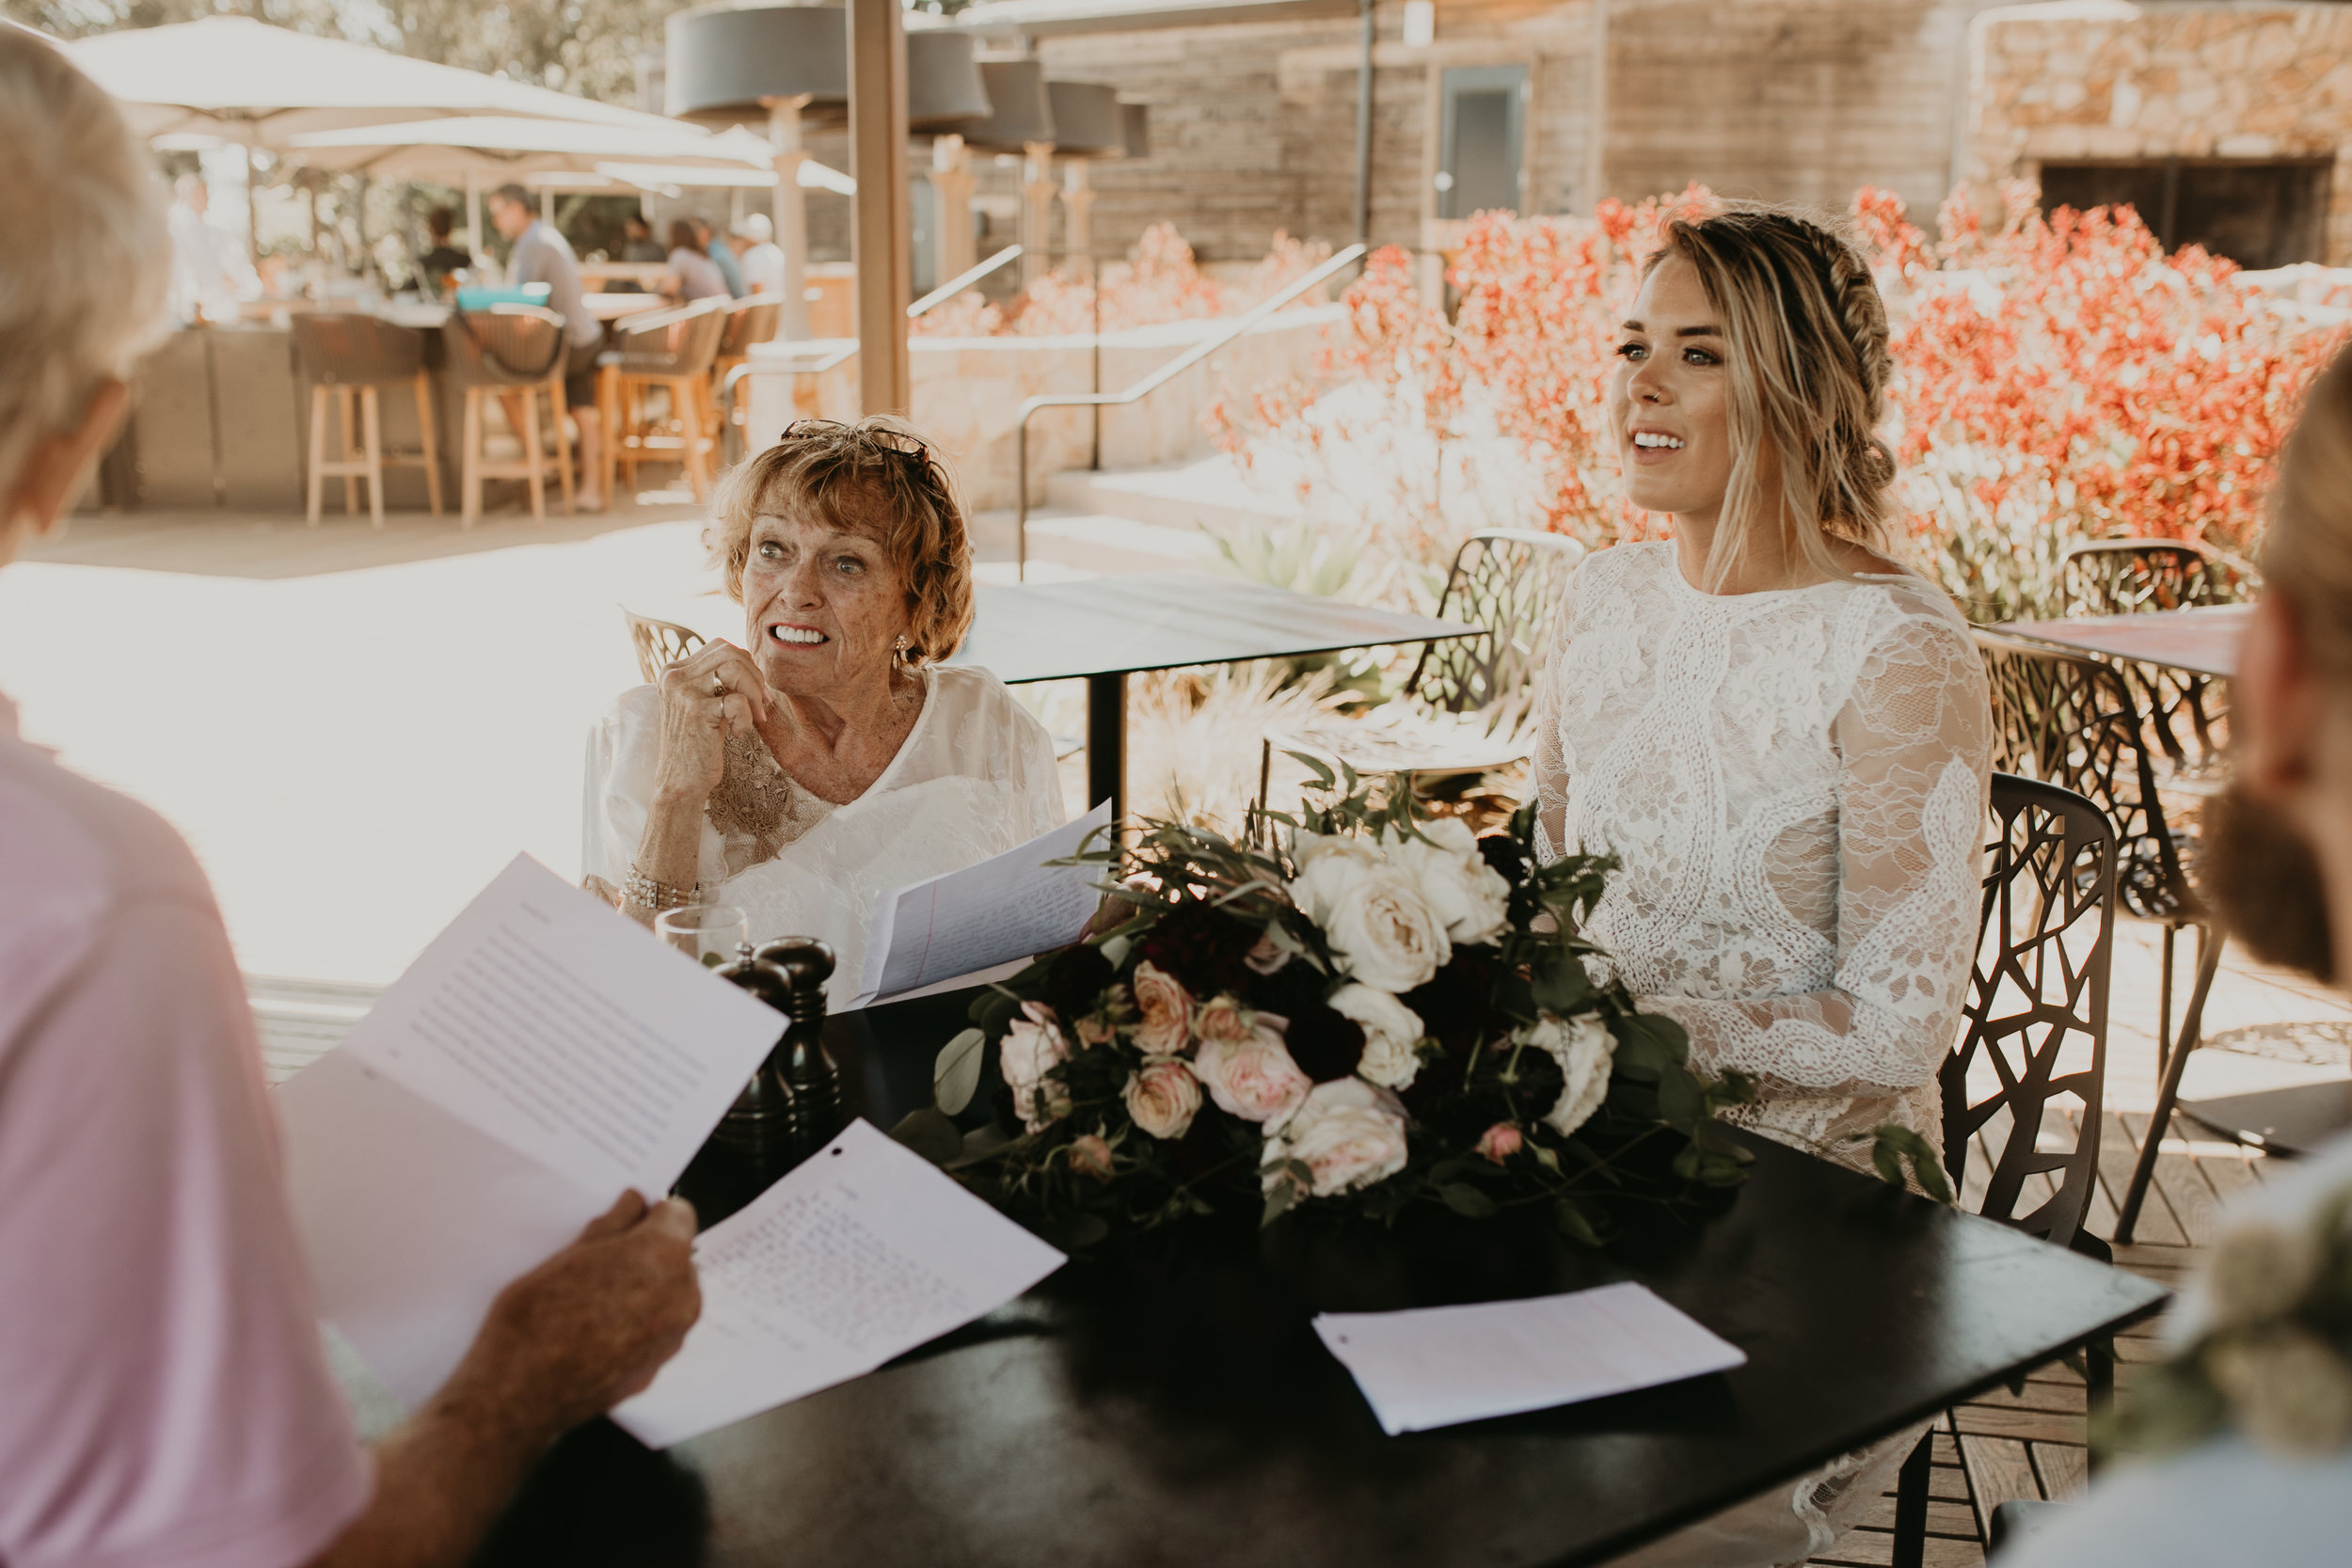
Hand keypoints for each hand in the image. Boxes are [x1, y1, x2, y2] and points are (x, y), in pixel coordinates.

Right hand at [441, 1191, 701, 1443]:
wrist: (517, 1394)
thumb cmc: (535, 1320)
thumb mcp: (566, 1255)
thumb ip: (611, 1225)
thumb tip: (632, 1204)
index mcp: (663, 1256)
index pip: (679, 1214)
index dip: (650, 1214)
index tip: (626, 1221)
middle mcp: (680, 1296)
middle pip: (676, 1257)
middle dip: (647, 1255)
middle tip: (600, 1264)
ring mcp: (672, 1337)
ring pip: (668, 1295)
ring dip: (643, 1291)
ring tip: (591, 1301)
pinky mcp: (655, 1368)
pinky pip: (654, 1332)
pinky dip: (635, 1326)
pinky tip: (595, 1332)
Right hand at [652, 640, 769, 803]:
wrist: (680, 783)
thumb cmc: (698, 746)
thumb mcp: (703, 704)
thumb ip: (716, 680)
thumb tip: (750, 662)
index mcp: (673, 670)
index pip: (720, 646)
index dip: (747, 665)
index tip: (757, 692)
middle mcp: (673, 675)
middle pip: (729, 651)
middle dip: (755, 676)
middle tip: (761, 705)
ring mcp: (682, 691)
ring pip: (734, 666)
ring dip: (753, 693)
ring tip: (752, 717)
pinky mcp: (695, 710)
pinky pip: (738, 700)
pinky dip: (746, 718)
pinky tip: (736, 734)